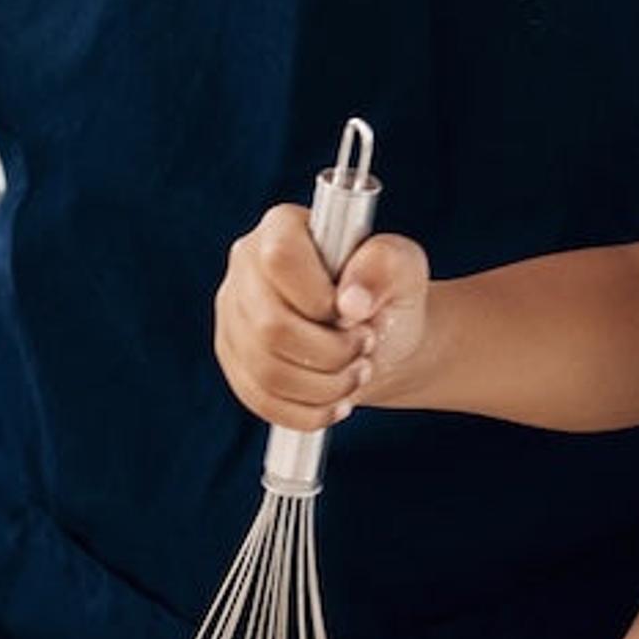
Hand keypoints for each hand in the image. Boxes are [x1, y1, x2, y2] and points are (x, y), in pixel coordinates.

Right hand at [215, 206, 431, 427]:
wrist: (380, 338)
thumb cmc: (388, 293)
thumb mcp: (404, 268)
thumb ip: (385, 264)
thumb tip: (351, 300)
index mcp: (282, 227)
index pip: (280, 259)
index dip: (321, 298)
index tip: (357, 315)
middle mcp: (246, 267)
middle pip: (269, 325)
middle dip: (330, 352)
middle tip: (364, 349)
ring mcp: (234, 315)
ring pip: (265, 369)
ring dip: (324, 385)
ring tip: (356, 373)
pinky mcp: (234, 359)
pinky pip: (260, 399)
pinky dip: (307, 410)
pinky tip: (336, 401)